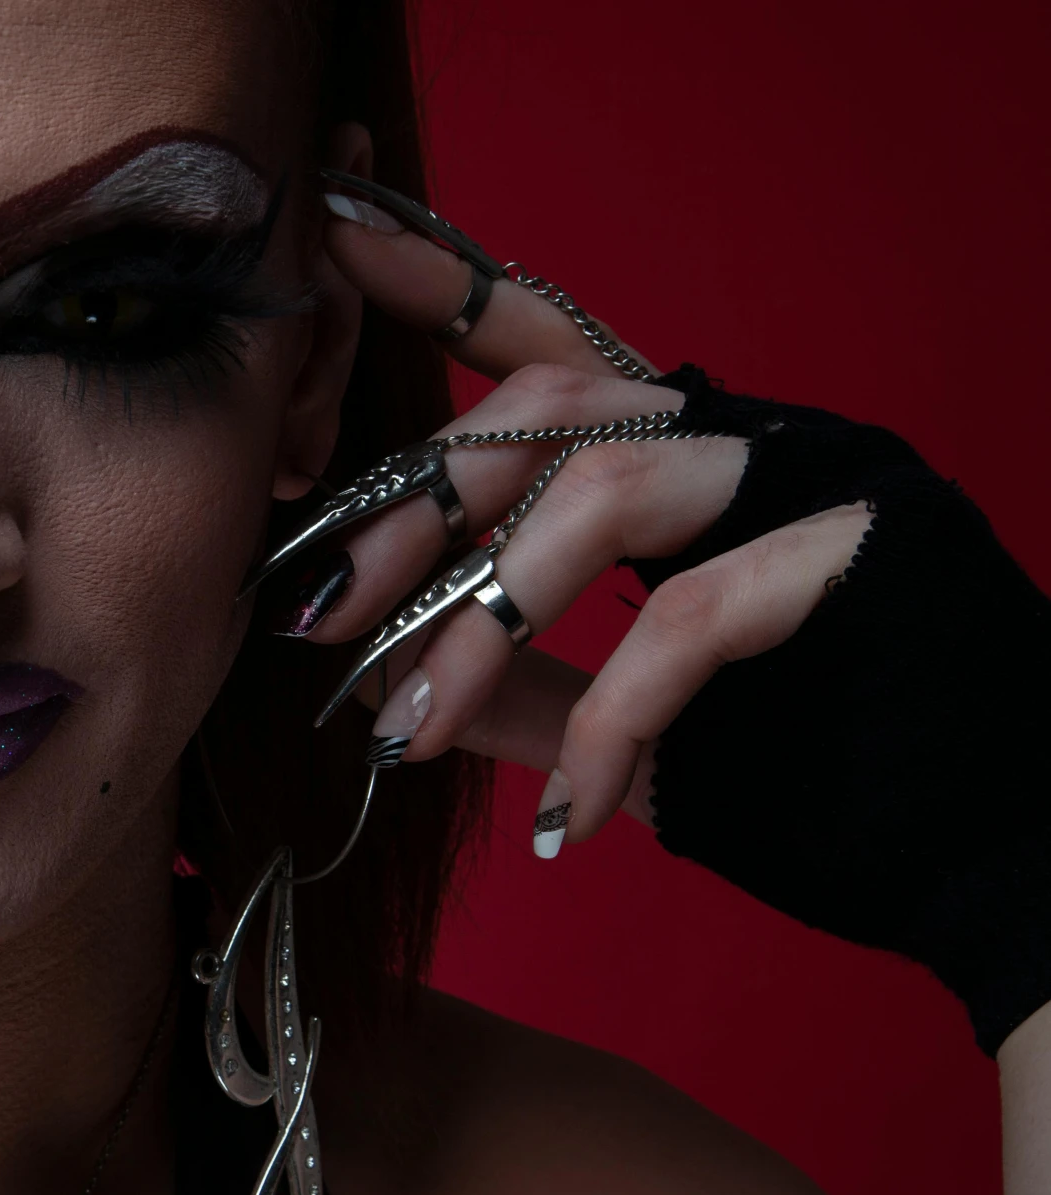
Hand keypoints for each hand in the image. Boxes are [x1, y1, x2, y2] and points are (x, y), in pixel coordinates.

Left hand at [288, 189, 868, 850]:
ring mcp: (818, 481)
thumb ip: (512, 685)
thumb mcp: (623, 720)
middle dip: (415, 508)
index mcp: (689, 458)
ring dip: (480, 625)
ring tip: (411, 730)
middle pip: (551, 404)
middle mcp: (753, 437)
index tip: (340, 236)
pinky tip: (574, 815)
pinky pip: (688, 620)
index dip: (449, 284)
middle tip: (323, 614)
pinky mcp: (869, 551)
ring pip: (604, 492)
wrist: (982, 849)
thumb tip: (377, 672)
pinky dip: (605, 728)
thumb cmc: (811, 770)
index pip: (551, 346)